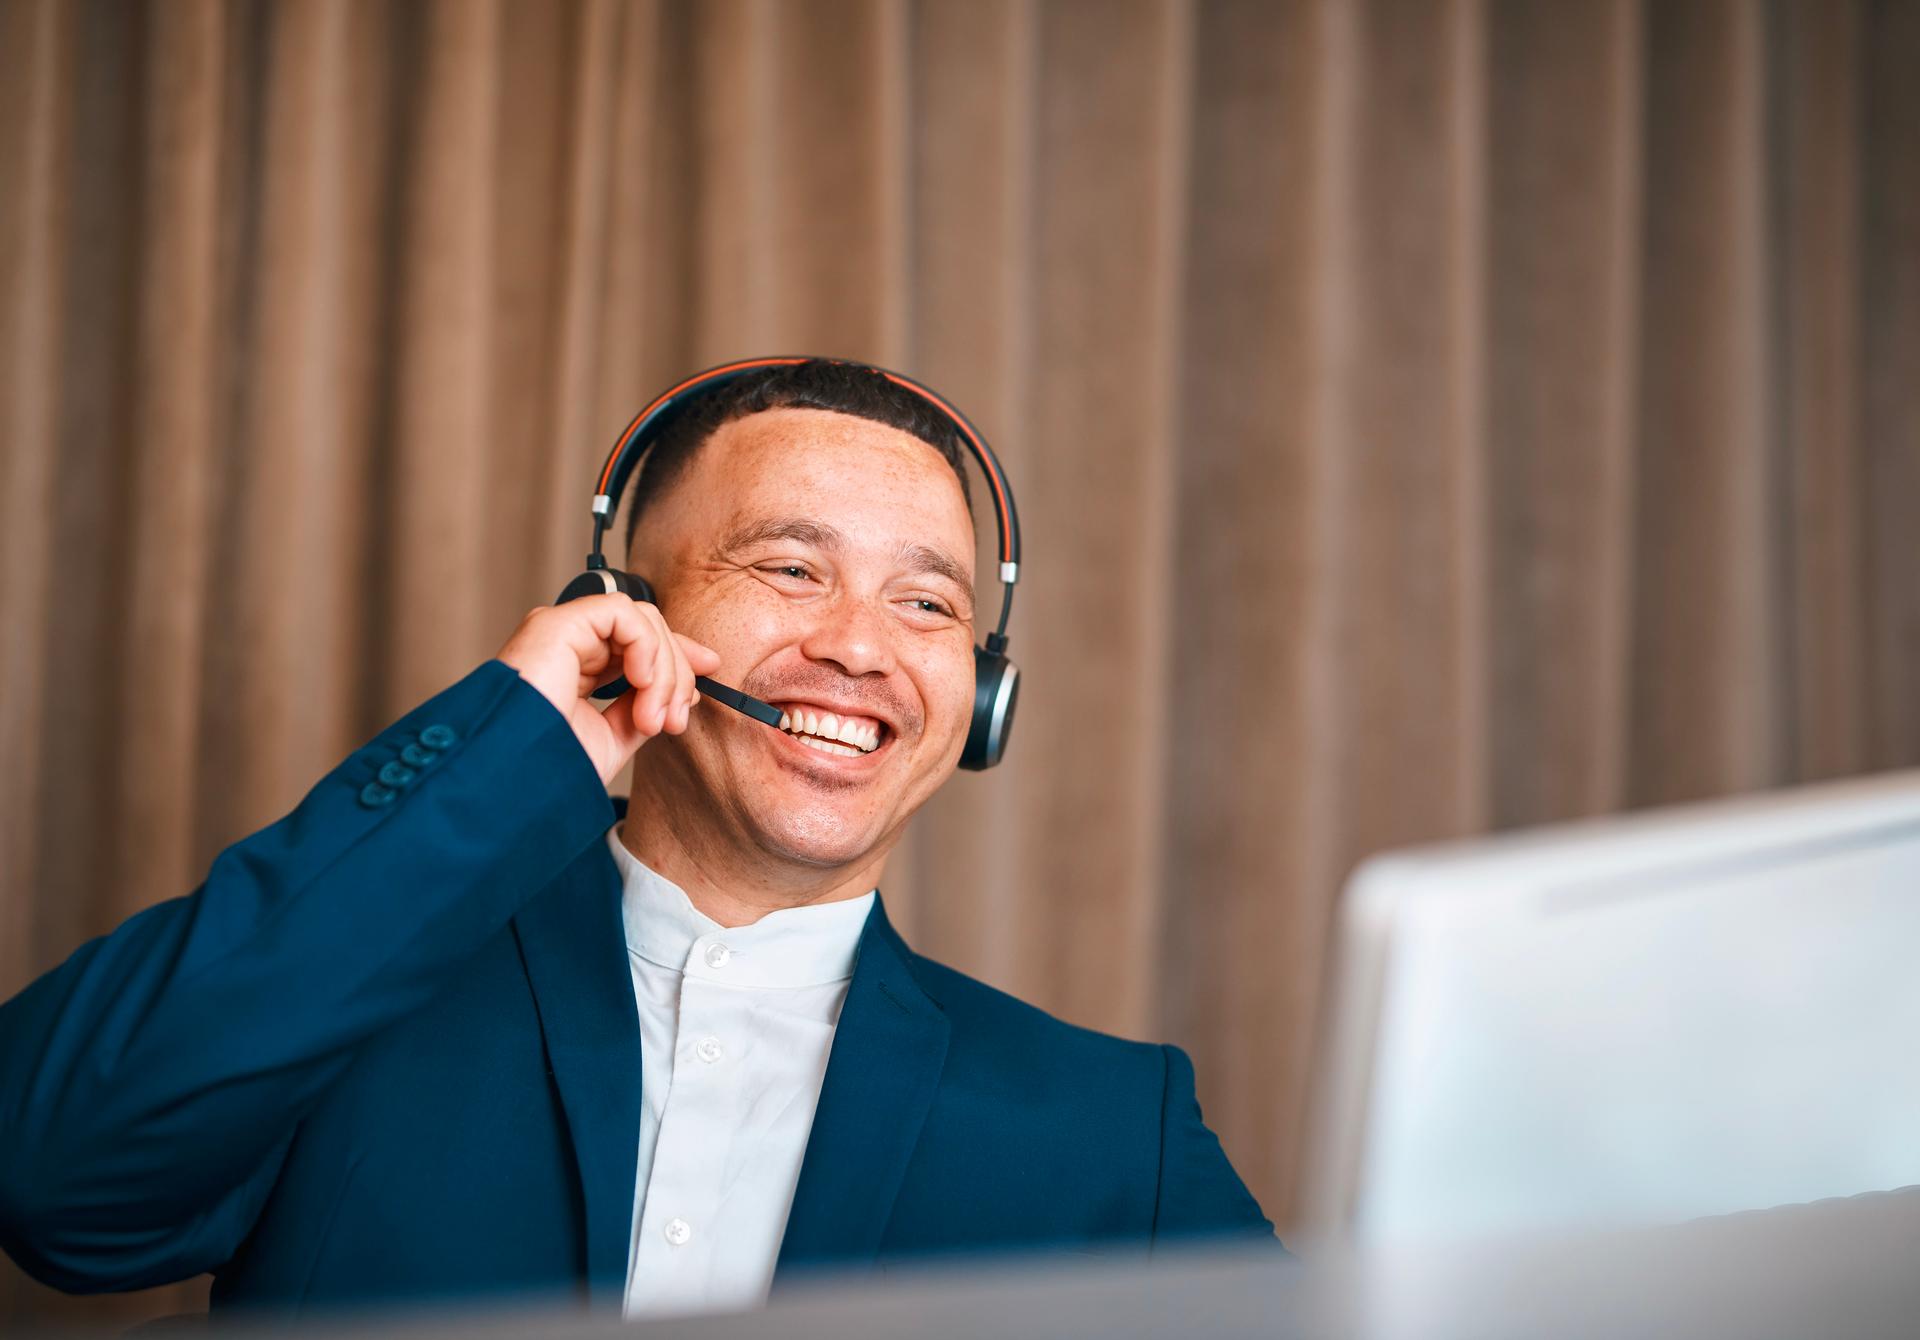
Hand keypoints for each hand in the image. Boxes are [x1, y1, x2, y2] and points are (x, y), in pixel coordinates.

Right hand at [494, 595, 722, 784]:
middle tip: (672, 721)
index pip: (638, 642)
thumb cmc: (549, 766)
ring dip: (664, 670)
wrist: (513, 780)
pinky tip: (641, 682)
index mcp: (576, 665)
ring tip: (651, 717)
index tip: (709, 670)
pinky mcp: (557, 623)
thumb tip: (681, 691)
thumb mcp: (613, 738)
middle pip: (648, 630)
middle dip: (676, 674)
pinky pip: (622, 612)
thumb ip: (643, 708)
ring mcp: (561, 629)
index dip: (678, 653)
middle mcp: (568, 642)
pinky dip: (644, 645)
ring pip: (642, 621)